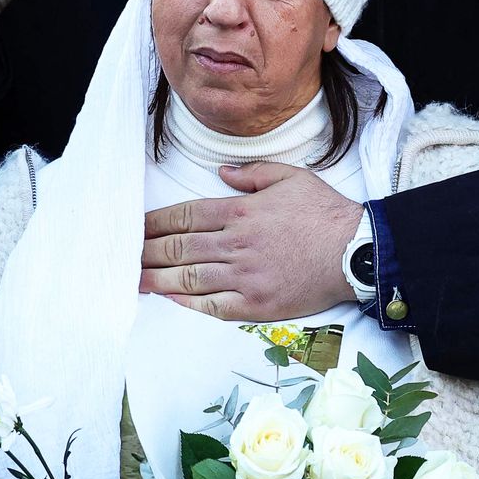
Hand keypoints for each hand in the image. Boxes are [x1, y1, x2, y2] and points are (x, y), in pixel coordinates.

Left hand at [140, 164, 361, 320]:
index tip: (135, 228)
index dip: (155, 223)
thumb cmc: (325, 213)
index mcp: (240, 212)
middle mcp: (235, 244)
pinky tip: (169, 297)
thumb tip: (222, 173)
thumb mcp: (290, 177)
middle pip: (178, 248)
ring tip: (131, 280)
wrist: (356, 252)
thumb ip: (252, 174)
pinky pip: (212, 305)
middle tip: (122, 256)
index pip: (184, 216)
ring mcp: (244, 276)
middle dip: (145, 251)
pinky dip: (187, 302)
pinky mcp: (256, 304)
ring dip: (155, 279)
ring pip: (187, 278)